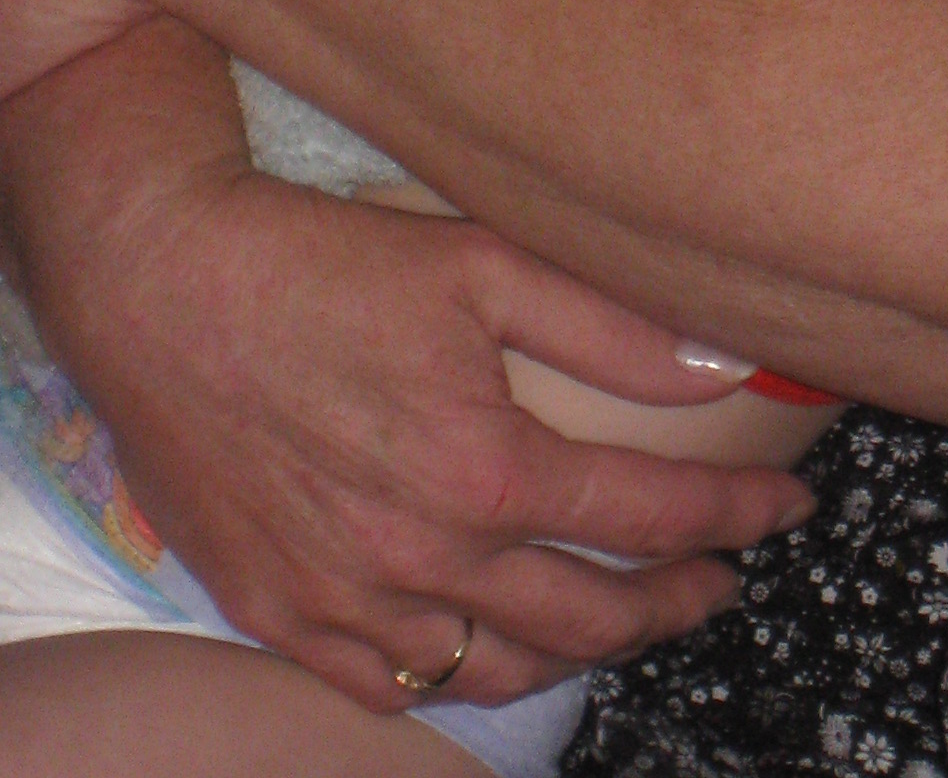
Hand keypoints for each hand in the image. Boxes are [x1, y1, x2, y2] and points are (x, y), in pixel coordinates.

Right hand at [0, 42, 813, 713]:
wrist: (162, 290)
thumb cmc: (324, 263)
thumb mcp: (482, 262)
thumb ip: (609, 326)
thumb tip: (721, 365)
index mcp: (486, 470)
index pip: (650, 515)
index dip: (734, 516)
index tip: (786, 510)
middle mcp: (425, 556)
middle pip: (589, 615)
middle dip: (676, 601)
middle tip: (723, 578)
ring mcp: (348, 601)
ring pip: (498, 668)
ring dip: (582, 651)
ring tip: (628, 617)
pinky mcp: (279, 614)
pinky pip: (393, 685)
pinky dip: (460, 677)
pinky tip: (494, 650)